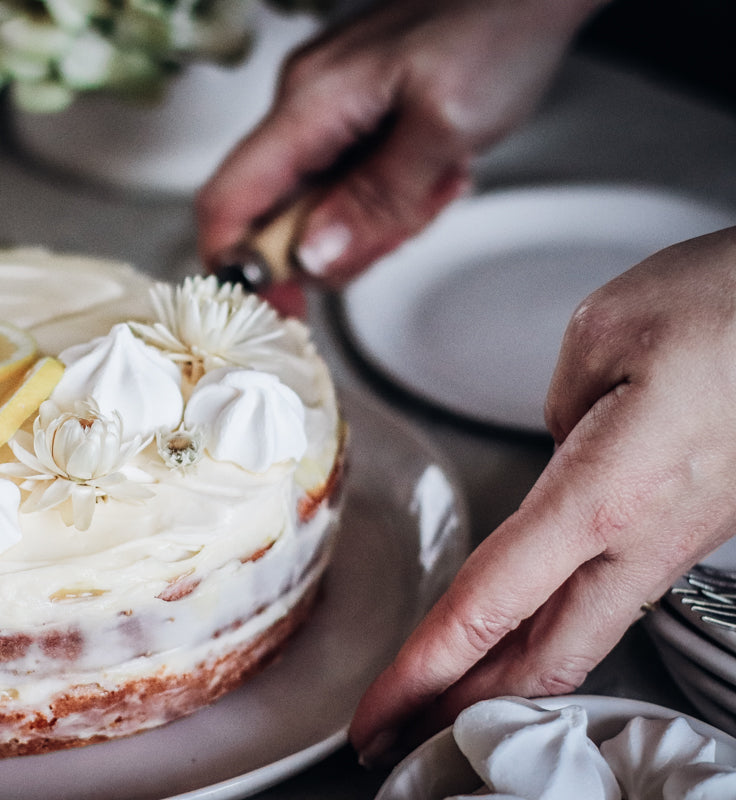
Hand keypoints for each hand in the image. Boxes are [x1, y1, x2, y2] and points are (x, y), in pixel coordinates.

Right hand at [195, 0, 603, 299]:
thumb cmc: (500, 30)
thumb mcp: (445, 128)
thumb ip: (376, 199)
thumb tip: (313, 260)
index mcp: (309, 104)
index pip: (228, 200)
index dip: (236, 265)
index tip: (274, 308)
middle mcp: (301, 105)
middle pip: (274, 215)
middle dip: (336, 244)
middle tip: (404, 226)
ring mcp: (323, 110)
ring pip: (316, 206)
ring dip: (374, 219)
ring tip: (435, 184)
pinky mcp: (349, 115)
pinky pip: (344, 183)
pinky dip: (387, 197)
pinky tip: (433, 172)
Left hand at [349, 226, 735, 765]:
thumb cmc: (735, 305)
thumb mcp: (608, 331)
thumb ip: (562, 404)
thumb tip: (562, 445)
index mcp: (604, 494)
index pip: (488, 606)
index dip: (423, 672)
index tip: (376, 715)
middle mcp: (643, 537)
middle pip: (539, 658)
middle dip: (461, 707)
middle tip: (399, 737)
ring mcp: (675, 541)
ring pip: (579, 635)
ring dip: (508, 675)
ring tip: (449, 695)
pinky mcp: (694, 526)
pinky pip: (609, 596)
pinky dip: (553, 628)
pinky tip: (527, 625)